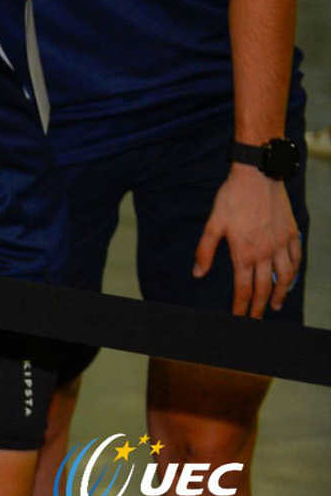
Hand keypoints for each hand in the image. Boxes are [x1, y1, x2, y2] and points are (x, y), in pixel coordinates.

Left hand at [194, 162, 302, 316]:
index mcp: (244, 254)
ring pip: (284, 277)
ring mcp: (281, 245)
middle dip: (259, 306)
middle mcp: (265, 254)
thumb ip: (205, 250)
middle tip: (256, 318)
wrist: (257, 176)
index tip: (238, 318)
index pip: (243, 289)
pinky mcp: (291, 234)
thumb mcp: (212, 224)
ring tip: (276, 305)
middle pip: (263, 288)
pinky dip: (294, 272)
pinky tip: (291, 277)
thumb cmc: (232, 198)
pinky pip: (296, 259)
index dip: (240, 306)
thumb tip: (198, 272)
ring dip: (280, 294)